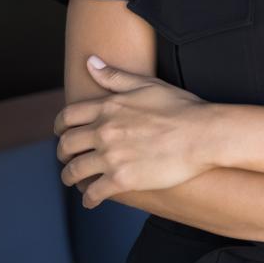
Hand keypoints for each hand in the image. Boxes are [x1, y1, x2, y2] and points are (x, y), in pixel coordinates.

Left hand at [54, 55, 222, 207]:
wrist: (203, 134)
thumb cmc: (180, 107)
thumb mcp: (147, 84)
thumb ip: (115, 76)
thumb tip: (90, 62)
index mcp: (109, 107)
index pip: (68, 116)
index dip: (60, 126)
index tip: (62, 133)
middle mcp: (105, 131)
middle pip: (66, 145)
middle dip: (63, 153)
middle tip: (67, 158)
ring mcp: (111, 157)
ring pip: (74, 171)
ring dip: (70, 177)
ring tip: (75, 181)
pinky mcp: (122, 180)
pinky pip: (92, 193)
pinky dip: (88, 198)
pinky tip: (92, 200)